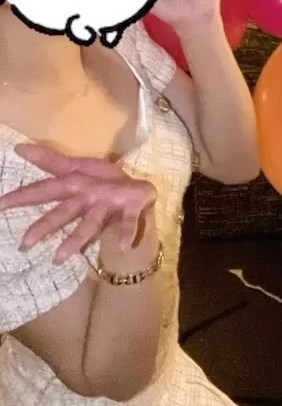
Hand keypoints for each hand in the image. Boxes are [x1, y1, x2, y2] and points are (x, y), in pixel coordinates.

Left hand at [0, 144, 157, 262]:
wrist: (139, 186)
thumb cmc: (102, 180)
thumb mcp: (76, 169)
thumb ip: (48, 161)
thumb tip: (18, 146)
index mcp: (73, 183)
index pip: (42, 190)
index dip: (20, 197)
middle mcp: (88, 193)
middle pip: (63, 211)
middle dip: (45, 226)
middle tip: (24, 245)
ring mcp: (109, 202)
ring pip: (90, 222)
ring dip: (77, 239)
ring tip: (59, 258)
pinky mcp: (130, 208)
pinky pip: (128, 222)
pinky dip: (127, 232)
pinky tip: (123, 246)